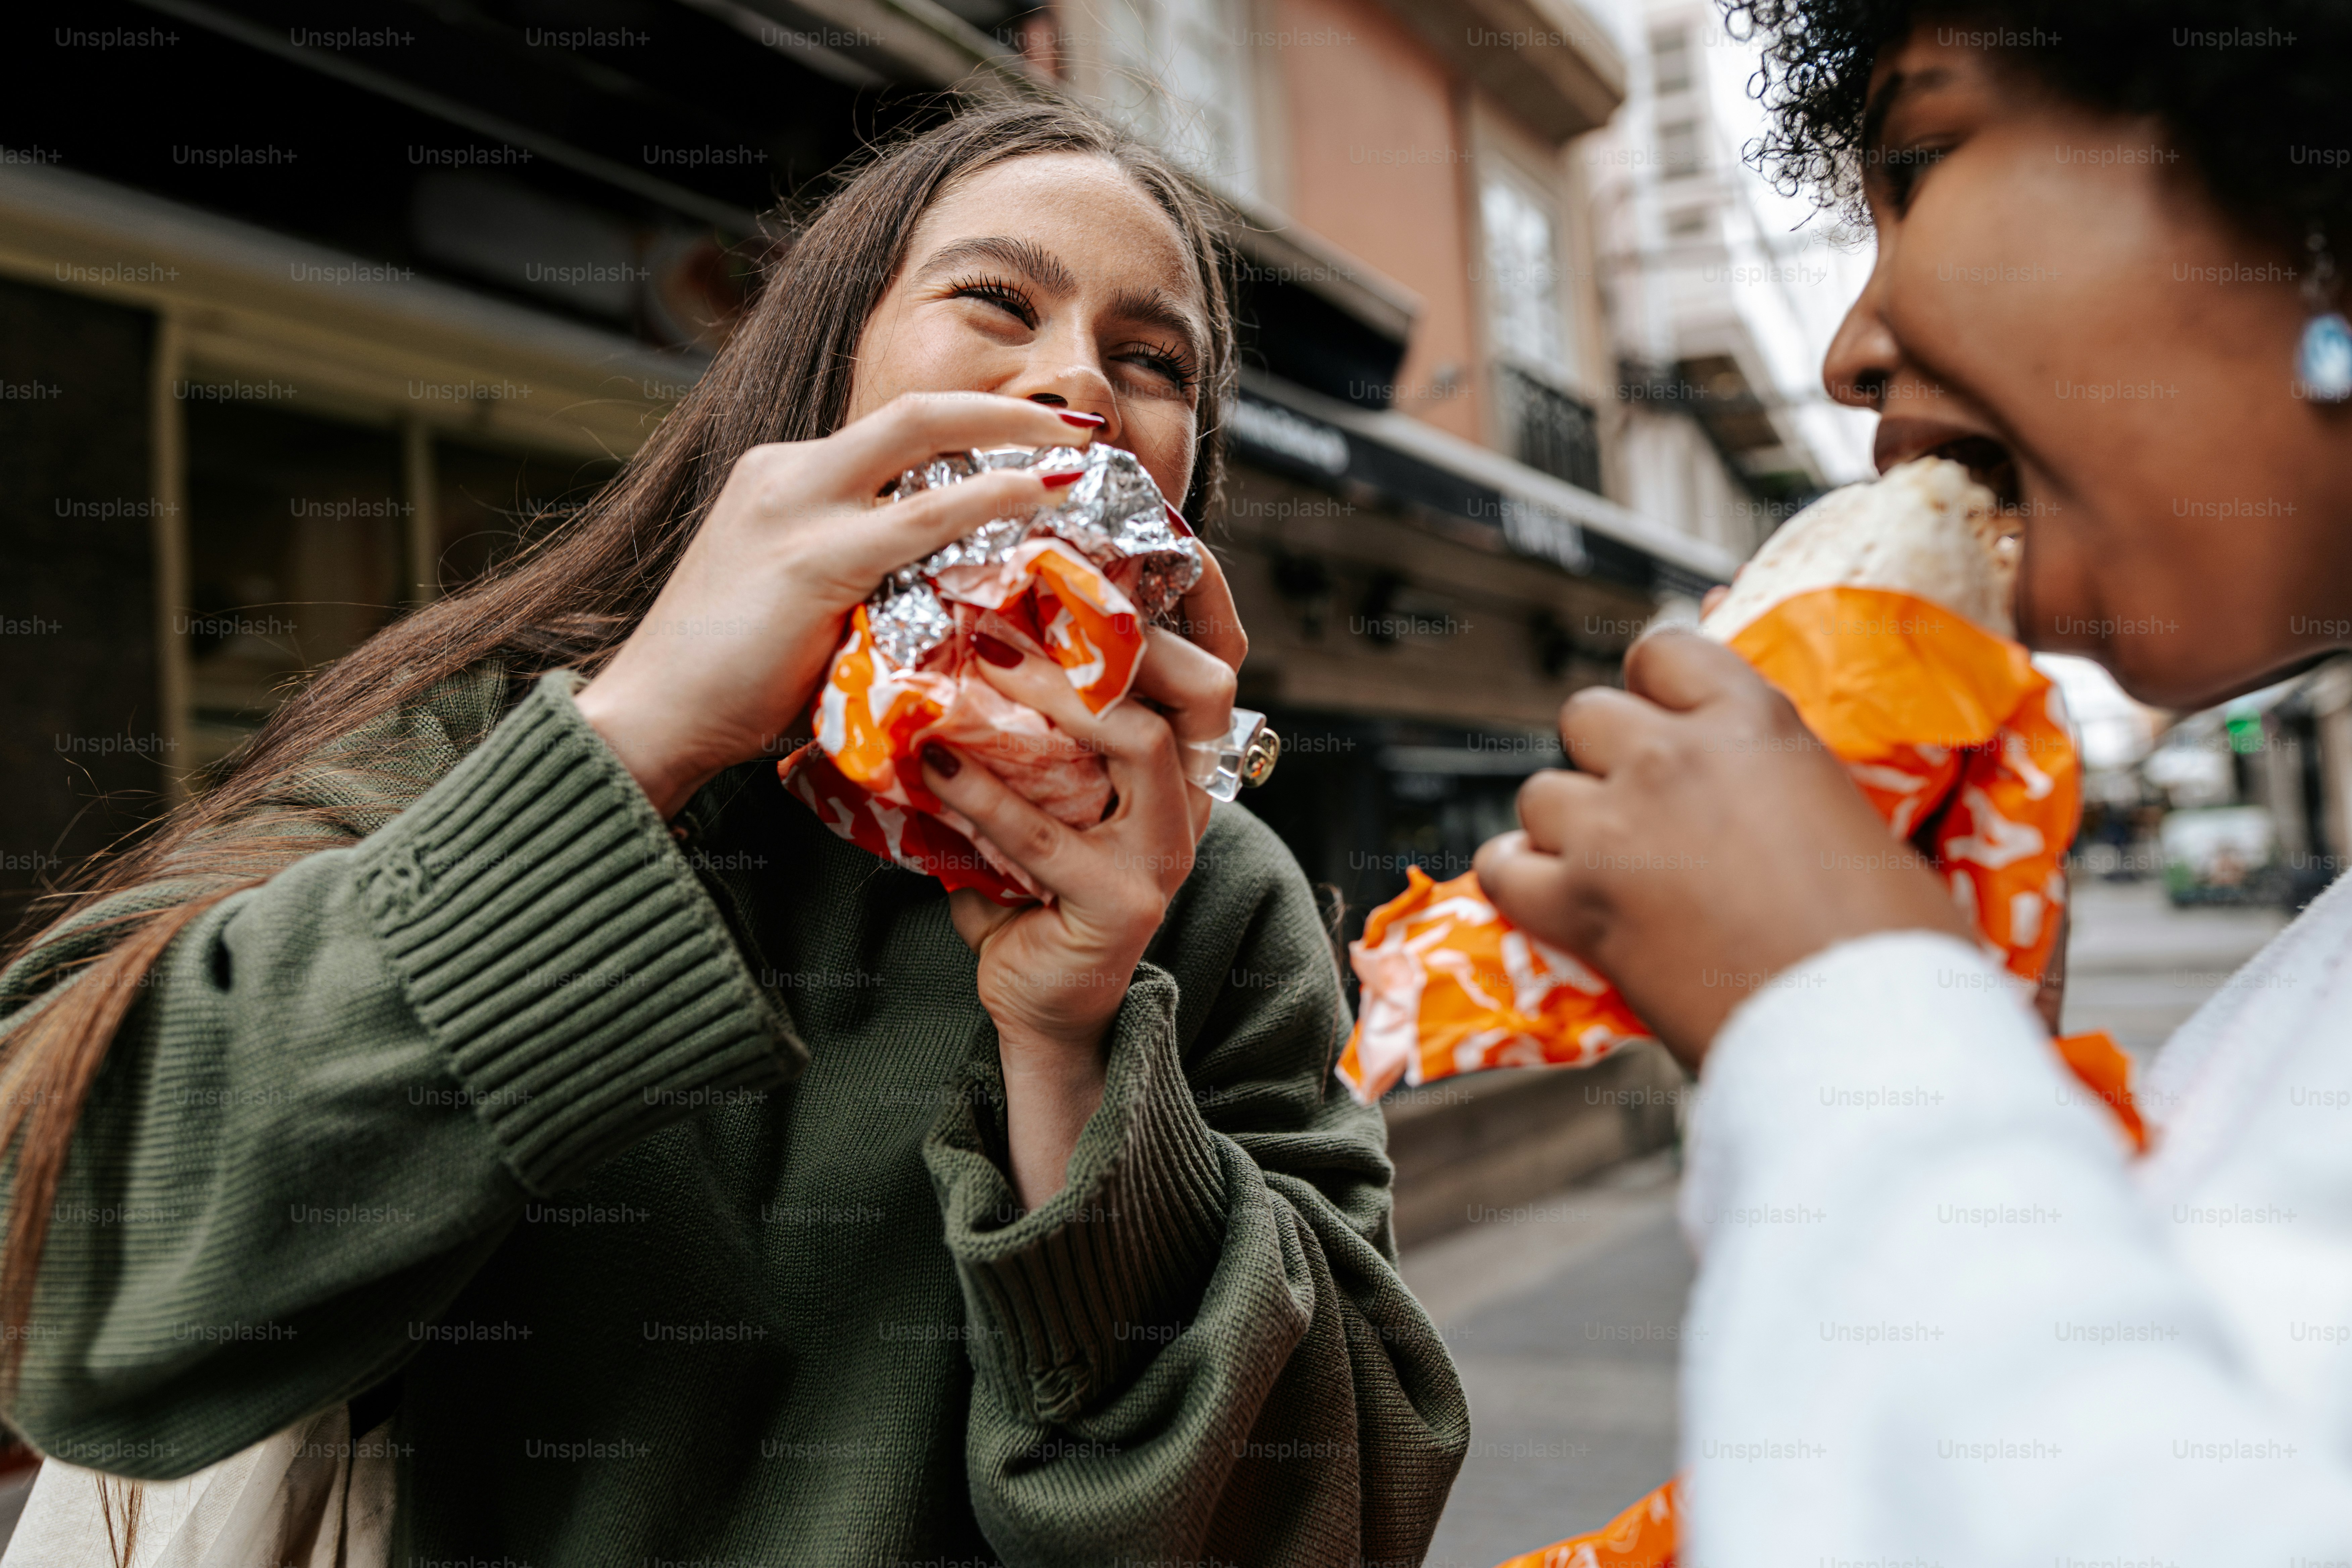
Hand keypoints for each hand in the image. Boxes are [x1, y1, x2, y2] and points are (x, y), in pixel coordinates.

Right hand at [574, 393, 1104, 818]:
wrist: (651, 718)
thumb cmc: (730, 683)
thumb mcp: (802, 603)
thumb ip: (862, 578)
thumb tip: (944, 592)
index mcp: (782, 478)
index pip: (893, 437)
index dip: (971, 431)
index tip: (1034, 442)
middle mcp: (788, 473)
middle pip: (917, 412)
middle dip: (1006, 408)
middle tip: (1078, 425)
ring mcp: (796, 508)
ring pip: (924, 437)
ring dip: (1014, 438)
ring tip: (1082, 452)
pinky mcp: (812, 559)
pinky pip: (925, 515)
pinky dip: (992, 497)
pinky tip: (1042, 499)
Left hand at [921, 572, 1242, 1208]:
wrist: (1038, 1000)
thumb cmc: (1030, 881)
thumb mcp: (1038, 786)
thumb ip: (1026, 722)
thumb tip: (959, 620)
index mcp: (1178, 763)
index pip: (1211, 662)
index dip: (1194, 597)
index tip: (1130, 536)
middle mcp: (1189, 801)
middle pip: (1202, 687)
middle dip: (1122, 634)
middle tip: (1031, 597)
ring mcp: (1164, 855)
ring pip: (1141, 743)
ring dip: (1059, 696)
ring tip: (982, 663)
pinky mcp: (1122, 905)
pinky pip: (1051, 836)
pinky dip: (987, 794)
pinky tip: (935, 765)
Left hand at [1474, 631, 1971, 1072]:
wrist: (1861, 1027)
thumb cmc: (1891, 940)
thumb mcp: (1855, 822)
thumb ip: (1787, 790)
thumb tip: (1772, 807)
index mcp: (1753, 722)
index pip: (1665, 651)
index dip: (1655, 686)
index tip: (1660, 715)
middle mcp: (1670, 759)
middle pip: (1586, 714)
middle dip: (1605, 754)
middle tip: (1638, 804)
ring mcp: (1615, 829)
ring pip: (1540, 792)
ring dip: (1564, 823)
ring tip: (1603, 862)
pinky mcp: (1578, 906)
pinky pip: (1504, 870)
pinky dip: (1518, 882)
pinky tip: (1546, 896)